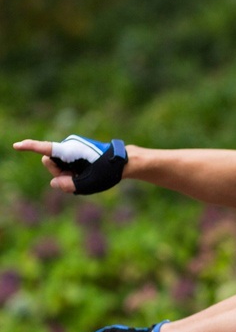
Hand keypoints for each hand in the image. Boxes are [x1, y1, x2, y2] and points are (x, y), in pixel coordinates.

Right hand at [13, 135, 127, 194]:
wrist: (123, 162)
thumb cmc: (107, 172)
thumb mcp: (88, 183)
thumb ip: (68, 186)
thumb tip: (54, 183)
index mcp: (70, 151)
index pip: (46, 149)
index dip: (30, 148)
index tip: (17, 146)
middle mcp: (68, 146)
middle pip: (51, 163)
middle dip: (60, 173)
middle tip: (79, 177)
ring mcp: (71, 147)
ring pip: (58, 165)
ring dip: (67, 173)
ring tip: (86, 174)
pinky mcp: (75, 150)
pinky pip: (65, 164)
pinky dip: (72, 171)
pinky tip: (85, 173)